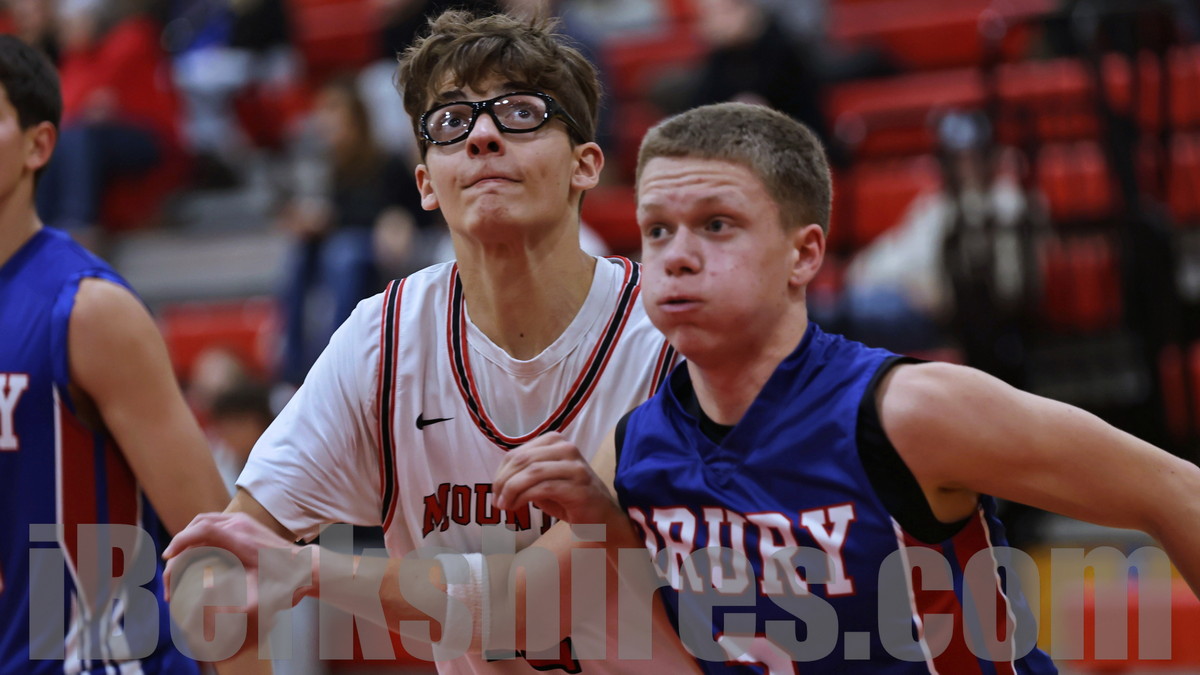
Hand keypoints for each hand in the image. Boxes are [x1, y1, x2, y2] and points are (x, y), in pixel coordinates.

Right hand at [163, 512, 314, 660]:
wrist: (305, 568)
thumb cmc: (283, 584)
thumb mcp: (259, 598)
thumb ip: (238, 607)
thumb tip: (212, 614)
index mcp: (239, 538)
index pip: (202, 529)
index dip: (181, 541)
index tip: (168, 557)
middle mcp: (240, 524)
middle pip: (199, 525)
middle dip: (180, 546)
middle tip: (170, 569)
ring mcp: (243, 521)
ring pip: (205, 522)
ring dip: (189, 539)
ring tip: (177, 562)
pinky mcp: (245, 524)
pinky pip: (215, 524)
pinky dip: (200, 536)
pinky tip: (195, 555)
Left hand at [492, 431, 620, 524]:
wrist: (602, 519)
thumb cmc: (569, 499)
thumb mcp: (544, 481)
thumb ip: (524, 474)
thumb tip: (498, 482)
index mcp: (557, 442)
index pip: (518, 452)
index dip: (500, 472)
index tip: (496, 491)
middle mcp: (568, 449)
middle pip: (522, 460)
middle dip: (503, 482)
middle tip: (497, 501)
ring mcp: (575, 467)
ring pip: (531, 472)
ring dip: (510, 491)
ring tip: (505, 506)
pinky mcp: (578, 487)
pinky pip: (542, 488)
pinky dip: (523, 498)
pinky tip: (517, 508)